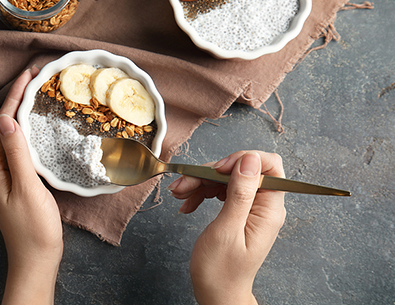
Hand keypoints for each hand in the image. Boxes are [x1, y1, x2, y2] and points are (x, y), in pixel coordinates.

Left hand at [0, 67, 62, 304]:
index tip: (27, 75)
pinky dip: (26, 130)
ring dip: (21, 113)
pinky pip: (18, 147)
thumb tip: (6, 119)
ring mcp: (5, 176)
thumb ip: (17, 154)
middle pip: (3, 126)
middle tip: (32, 77)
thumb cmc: (33, 228)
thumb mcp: (27, 188)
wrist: (35, 259)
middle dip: (16, 100)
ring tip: (34, 94)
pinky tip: (36, 127)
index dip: (14, 98)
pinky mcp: (16, 182)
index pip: (2, 124)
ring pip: (10, 135)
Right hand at [168, 151, 285, 304]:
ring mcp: (250, 208)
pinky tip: (187, 202)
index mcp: (269, 209)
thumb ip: (240, 193)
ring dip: (201, 182)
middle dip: (211, 172)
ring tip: (180, 193)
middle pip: (241, 169)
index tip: (218, 168)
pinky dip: (201, 192)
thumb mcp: (227, 229)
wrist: (216, 294)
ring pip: (227, 178)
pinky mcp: (237, 211)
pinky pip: (220, 190)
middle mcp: (263, 206)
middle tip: (186, 183)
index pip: (269, 166)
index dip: (243, 160)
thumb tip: (250, 160)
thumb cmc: (221, 270)